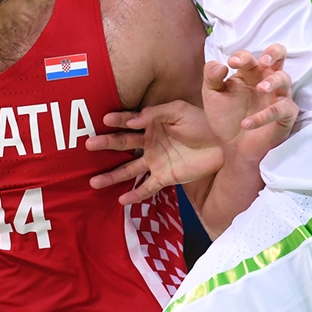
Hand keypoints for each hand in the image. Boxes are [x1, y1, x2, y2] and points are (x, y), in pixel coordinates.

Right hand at [86, 101, 224, 204]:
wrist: (223, 143)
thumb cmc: (202, 122)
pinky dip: (135, 195)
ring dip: (112, 175)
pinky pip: (147, 188)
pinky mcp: (165, 177)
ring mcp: (155, 161)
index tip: (103, 120)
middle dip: (105, 145)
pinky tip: (121, 200)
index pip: (129, 122)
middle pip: (123, 145)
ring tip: (93, 182)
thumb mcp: (179, 111)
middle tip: (88, 145)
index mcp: (151, 124)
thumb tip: (132, 121)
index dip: (117, 121)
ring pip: (129, 170)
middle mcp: (149, 143)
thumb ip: (155, 114)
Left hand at [203, 44, 296, 162]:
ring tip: (260, 88)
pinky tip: (246, 123)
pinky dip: (265, 115)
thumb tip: (221, 64)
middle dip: (273, 53)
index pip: (249, 57)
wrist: (232, 147)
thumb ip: (211, 77)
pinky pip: (282, 110)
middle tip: (263, 62)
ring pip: (285, 79)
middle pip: (279, 56)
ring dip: (273, 81)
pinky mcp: (285, 115)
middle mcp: (265, 80)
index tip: (232, 63)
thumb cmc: (225, 117)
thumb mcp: (212, 95)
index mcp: (248, 73)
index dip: (242, 57)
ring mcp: (277, 96)